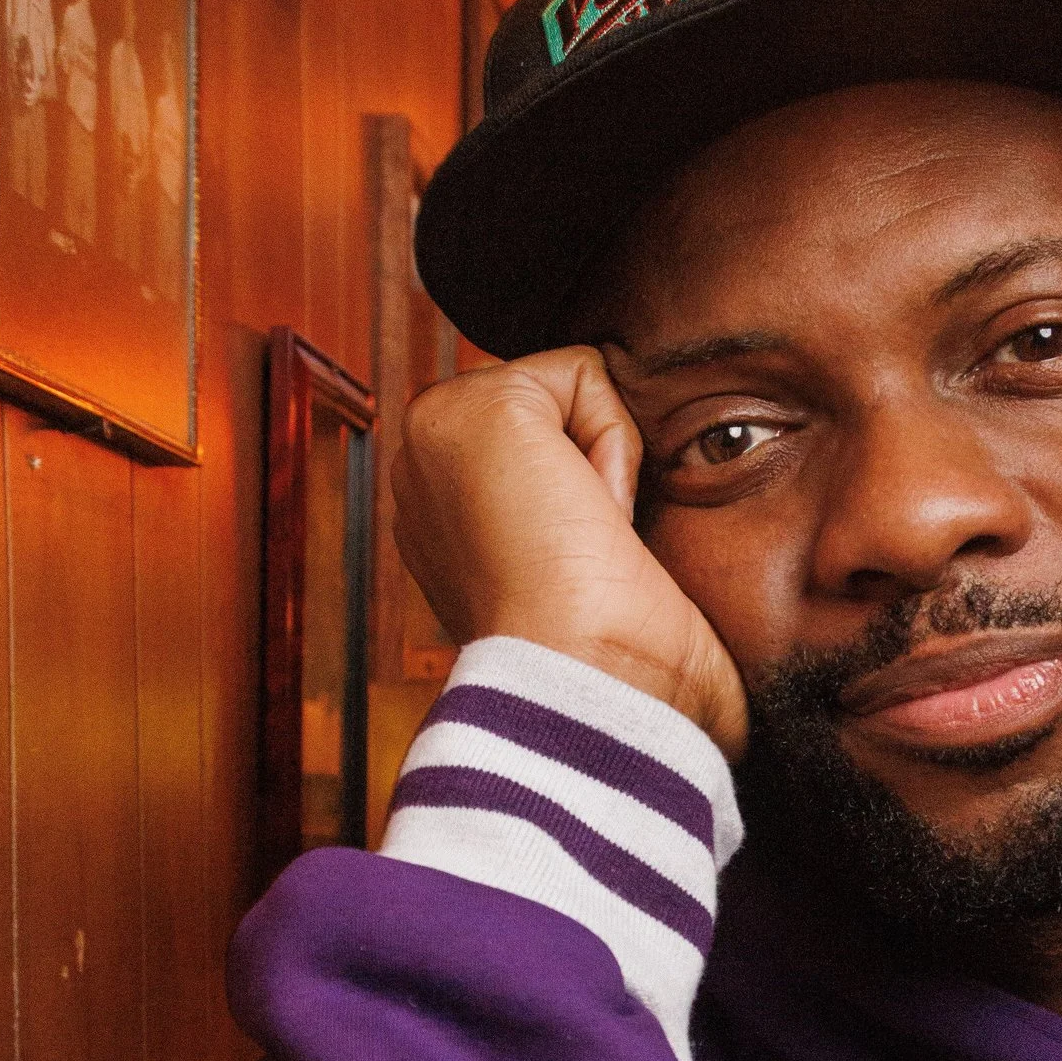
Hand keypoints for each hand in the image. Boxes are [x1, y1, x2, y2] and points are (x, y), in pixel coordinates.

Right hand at [390, 346, 748, 759]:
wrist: (596, 687)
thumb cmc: (618, 665)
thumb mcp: (596, 584)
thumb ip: (589, 522)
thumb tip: (636, 511)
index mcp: (448, 526)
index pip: (543, 448)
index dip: (595, 487)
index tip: (594, 561)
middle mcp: (425, 480)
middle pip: (556, 407)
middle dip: (594, 463)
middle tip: (592, 549)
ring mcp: (434, 440)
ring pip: (572, 389)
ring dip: (605, 456)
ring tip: (589, 535)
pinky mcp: (470, 409)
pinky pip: (584, 373)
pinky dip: (612, 441)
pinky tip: (594, 512)